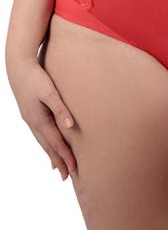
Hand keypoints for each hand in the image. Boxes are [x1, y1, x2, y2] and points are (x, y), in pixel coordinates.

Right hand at [6, 56, 76, 180]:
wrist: (18, 66)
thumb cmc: (36, 78)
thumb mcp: (50, 92)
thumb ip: (61, 109)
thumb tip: (71, 127)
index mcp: (40, 120)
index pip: (56, 143)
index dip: (66, 157)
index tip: (74, 170)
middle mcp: (34, 123)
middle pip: (49, 147)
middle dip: (59, 161)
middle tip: (67, 176)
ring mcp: (31, 119)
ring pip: (43, 142)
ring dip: (52, 154)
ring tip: (58, 166)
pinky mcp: (31, 114)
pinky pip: (40, 134)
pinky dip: (46, 143)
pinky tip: (48, 144)